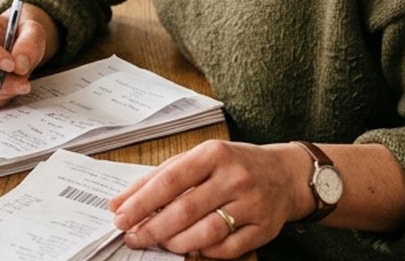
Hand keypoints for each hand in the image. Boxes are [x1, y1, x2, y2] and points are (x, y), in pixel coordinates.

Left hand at [110, 141, 309, 257]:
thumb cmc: (233, 165)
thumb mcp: (197, 159)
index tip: (121, 217)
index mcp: (213, 154)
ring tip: (162, 242)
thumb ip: (157, 178)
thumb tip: (118, 203)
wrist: (286, 174)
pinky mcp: (263, 228)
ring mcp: (252, 204)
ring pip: (205, 233)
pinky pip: (226, 249)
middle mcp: (235, 177)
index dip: (142, 203)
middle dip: (153, 229)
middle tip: (134, 238)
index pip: (170, 180)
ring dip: (176, 243)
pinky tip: (192, 247)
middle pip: (185, 210)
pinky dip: (204, 251)